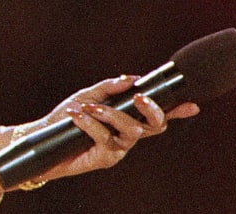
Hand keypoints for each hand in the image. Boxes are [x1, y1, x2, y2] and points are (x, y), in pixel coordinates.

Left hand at [25, 75, 200, 181]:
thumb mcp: (87, 96)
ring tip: (89, 108)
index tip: (192, 104)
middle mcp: (128, 134)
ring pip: (131, 131)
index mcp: (127, 119)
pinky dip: (91, 124)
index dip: (176, 111)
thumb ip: (109, 88)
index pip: (156, 115)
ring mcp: (119, 148)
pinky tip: (77, 115)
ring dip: (112, 115)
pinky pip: (105, 139)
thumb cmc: (67, 117)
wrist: (43, 138)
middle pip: (155, 126)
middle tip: (140, 96)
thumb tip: (131, 78)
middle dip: (153, 110)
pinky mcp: (105, 158)